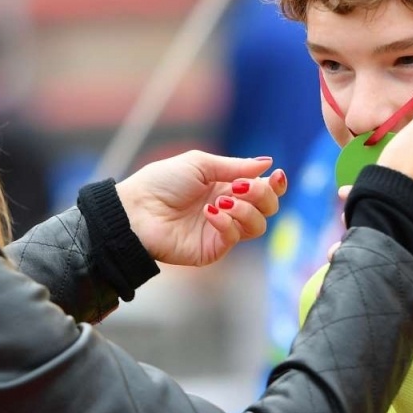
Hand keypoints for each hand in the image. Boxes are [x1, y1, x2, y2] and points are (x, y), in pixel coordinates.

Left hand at [114, 152, 287, 266]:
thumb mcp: (199, 164)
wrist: (136, 210)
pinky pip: (235, 237)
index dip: (274, 184)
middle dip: (262, 196)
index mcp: (225, 186)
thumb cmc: (161, 182)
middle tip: (242, 188)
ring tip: (221, 201)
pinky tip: (211, 213)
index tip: (276, 176)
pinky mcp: (212, 249)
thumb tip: (267, 163)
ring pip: (257, 225)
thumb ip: (234, 166)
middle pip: (267, 208)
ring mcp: (221, 230)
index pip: (262, 188)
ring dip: (245, 210)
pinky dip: (227, 223)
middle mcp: (228, 208)